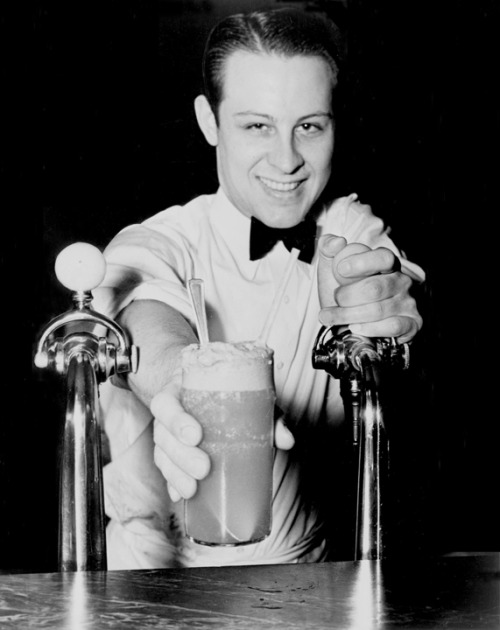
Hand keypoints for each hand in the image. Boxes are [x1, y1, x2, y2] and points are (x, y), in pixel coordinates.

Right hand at [150, 383, 293, 501]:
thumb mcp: (247, 394)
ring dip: (175, 475)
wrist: (211, 387)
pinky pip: (165, 470)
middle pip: (162, 435)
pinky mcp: (171, 453)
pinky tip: (180, 496)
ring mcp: (167, 434)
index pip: (165, 403)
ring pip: (161, 455)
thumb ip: (268, 414)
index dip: (175, 420)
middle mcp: (169, 413)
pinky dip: (172, 484)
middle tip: (203, 468)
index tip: (196, 436)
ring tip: (192, 490)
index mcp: (180, 391)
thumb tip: (286, 440)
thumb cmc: (228, 390)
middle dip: (181, 456)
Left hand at [317, 235, 421, 343]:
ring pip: (378, 310)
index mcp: (387, 263)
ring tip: (330, 316)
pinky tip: (354, 327)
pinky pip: (393, 326)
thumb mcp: (331, 266)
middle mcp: (402, 281)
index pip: (383, 258)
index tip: (341, 269)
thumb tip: (338, 242)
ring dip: (347, 315)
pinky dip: (369, 328)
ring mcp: (408, 302)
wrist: (350, 322)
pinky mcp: (412, 323)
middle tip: (335, 298)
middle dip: (346, 296)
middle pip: (374, 288)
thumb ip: (328, 247)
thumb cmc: (344, 291)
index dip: (362, 263)